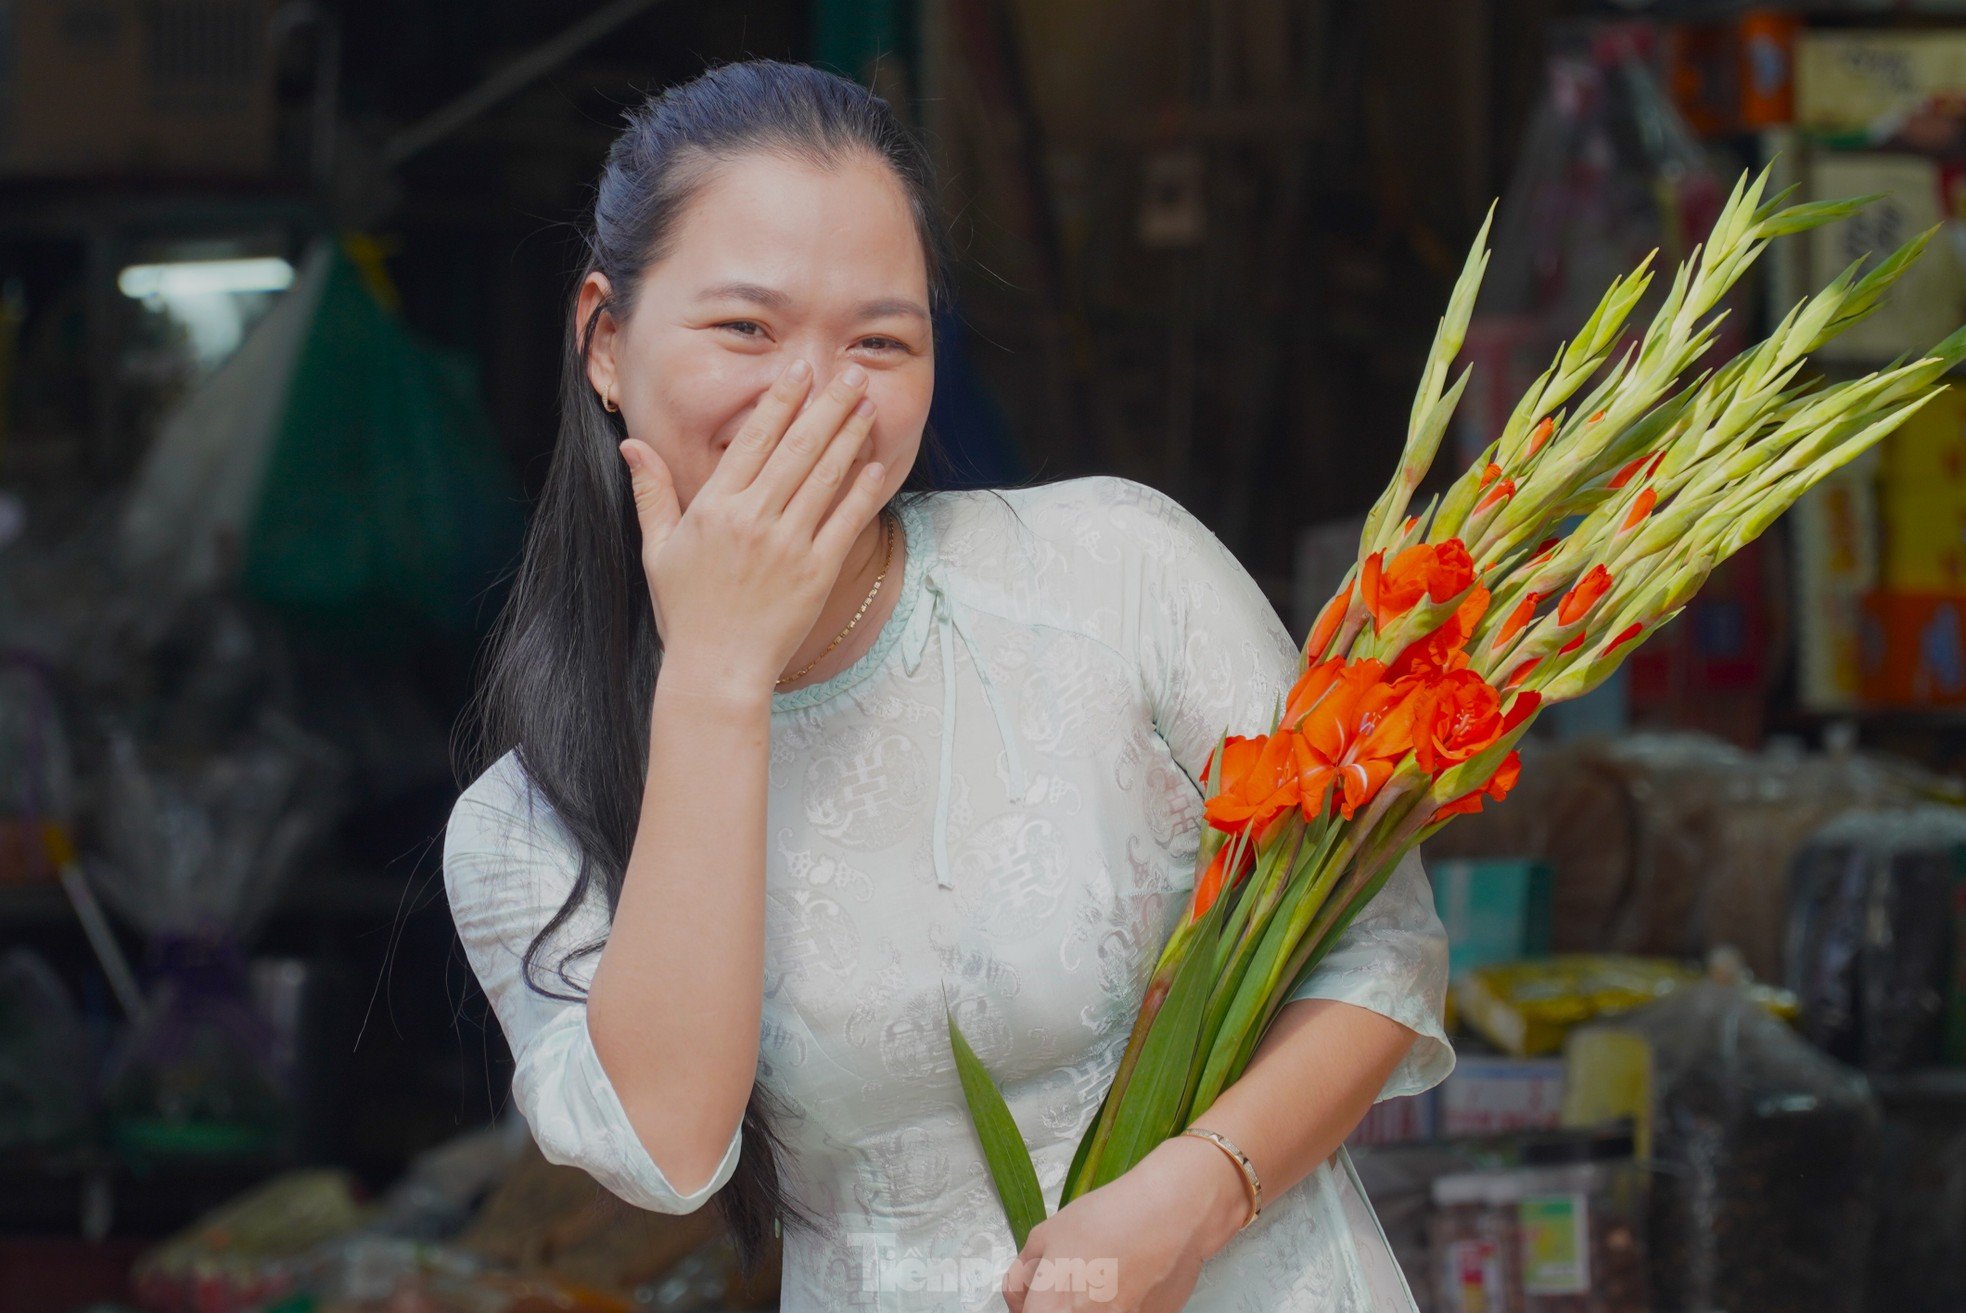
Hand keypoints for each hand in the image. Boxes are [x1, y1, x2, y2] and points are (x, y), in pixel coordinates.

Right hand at [618, 360, 885, 690]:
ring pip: (826, 477)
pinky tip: (877, 465)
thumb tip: (631, 445)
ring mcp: (788, 545)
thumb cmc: (685, 610)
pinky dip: (862, 492)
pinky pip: (845, 522)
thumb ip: (651, 492)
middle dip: (827, 405)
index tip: (801, 368)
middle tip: (851, 372)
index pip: (754, 439)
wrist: (716, 668)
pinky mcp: (816, 573)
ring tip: (867, 405)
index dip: (781, 399)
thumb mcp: (657, 548)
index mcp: (715, 507)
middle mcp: (753, 519)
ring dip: (850, 436)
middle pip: (798, 448)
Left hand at [1002, 1138, 1247, 1311]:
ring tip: (1103, 1272)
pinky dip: (1120, 1302)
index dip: (1026, 1306)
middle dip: (1055, 1303)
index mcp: (1053, 1309)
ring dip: (1089, 1302)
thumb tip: (1022, 1294)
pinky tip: (1129, 1276)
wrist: (1172, 1214)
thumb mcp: (1046, 1234)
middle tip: (1067, 1279)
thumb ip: (1023, 1274)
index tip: (1032, 1295)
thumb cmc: (1109, 1219)